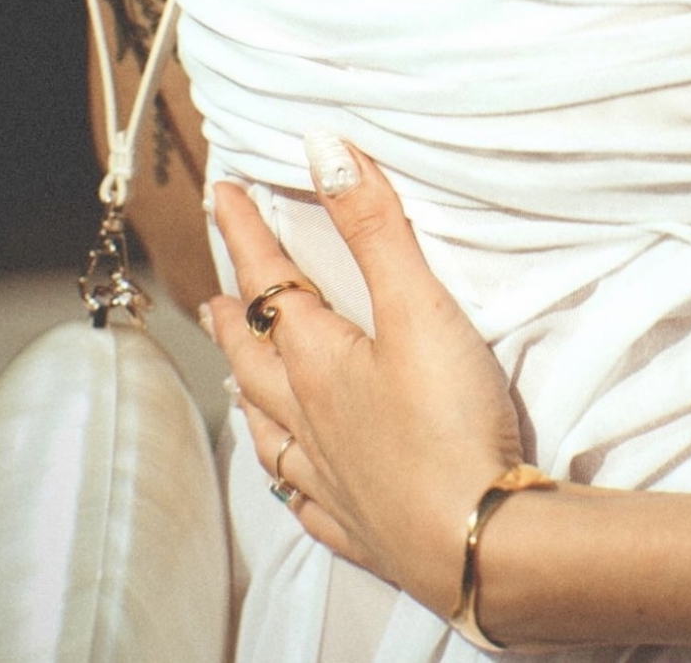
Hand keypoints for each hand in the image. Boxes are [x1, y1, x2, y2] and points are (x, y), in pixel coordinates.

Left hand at [206, 137, 524, 616]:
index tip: (223, 195)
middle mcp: (310, 418)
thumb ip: (373, 227)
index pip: (271, 283)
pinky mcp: (360, 523)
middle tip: (214, 297)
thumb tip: (323, 150)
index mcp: (318, 362)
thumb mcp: (417, 307)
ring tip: (233, 376)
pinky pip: (305, 497)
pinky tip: (292, 477)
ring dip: (248, 393)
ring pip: (271, 427)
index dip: (247, 234)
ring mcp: (330, 477)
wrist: (476, 540)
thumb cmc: (448, 420)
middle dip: (236, 318)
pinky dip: (289, 476)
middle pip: (257, 358)